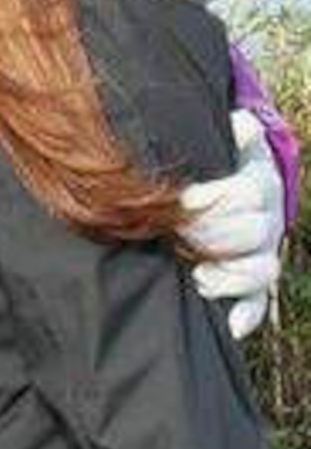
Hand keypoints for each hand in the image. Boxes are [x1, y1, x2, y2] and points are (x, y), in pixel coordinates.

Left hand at [180, 110, 286, 339]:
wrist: (231, 187)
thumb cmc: (216, 165)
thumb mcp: (222, 144)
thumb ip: (233, 134)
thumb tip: (242, 121)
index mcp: (258, 184)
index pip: (250, 193)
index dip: (218, 198)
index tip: (186, 199)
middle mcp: (267, 221)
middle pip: (254, 233)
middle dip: (214, 236)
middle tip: (181, 237)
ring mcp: (263, 253)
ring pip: (262, 270)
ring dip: (230, 275)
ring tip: (199, 275)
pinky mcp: (254, 280)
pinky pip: (258, 302)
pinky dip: (247, 316)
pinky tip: (232, 327)